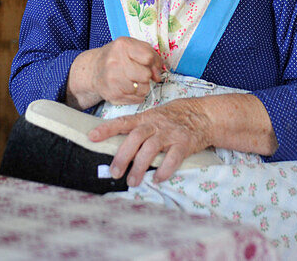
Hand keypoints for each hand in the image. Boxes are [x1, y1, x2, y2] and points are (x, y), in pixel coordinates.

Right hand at [66, 37, 163, 108]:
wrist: (94, 69)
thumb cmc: (118, 57)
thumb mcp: (133, 47)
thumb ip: (151, 56)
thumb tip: (158, 76)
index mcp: (122, 46)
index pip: (148, 57)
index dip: (152, 62)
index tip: (148, 64)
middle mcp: (115, 63)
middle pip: (146, 75)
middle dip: (146, 75)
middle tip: (139, 73)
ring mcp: (112, 80)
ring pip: (143, 89)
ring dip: (142, 87)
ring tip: (133, 81)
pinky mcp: (112, 95)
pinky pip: (137, 99)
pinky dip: (136, 95)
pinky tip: (128, 88)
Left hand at [89, 98, 211, 185]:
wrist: (204, 115)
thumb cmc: (176, 117)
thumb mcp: (156, 116)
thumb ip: (140, 128)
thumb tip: (120, 145)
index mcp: (146, 118)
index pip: (124, 122)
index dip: (107, 129)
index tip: (91, 137)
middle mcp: (157, 124)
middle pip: (136, 138)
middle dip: (123, 156)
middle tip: (114, 172)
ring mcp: (171, 133)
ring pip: (151, 149)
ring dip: (140, 166)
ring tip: (132, 182)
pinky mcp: (184, 143)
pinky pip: (173, 158)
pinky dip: (164, 170)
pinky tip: (158, 179)